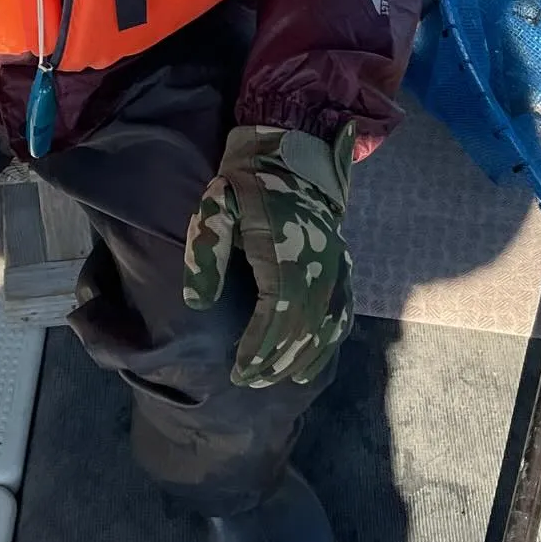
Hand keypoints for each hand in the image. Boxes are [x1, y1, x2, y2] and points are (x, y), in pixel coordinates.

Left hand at [183, 123, 354, 387]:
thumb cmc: (247, 186)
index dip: (259, 347)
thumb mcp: (217, 207)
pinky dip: (330, 342)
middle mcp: (317, 266)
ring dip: (303, 358)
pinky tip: (314, 364)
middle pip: (302, 328)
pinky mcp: (342, 268)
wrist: (292, 160)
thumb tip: (197, 303)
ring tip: (278, 378)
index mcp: (284, 253)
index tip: (239, 370)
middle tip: (251, 381)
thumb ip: (207, 252)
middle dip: (277, 360)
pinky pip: (343, 313)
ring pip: (325, 326)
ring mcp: (335, 268)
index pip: (276, 314)